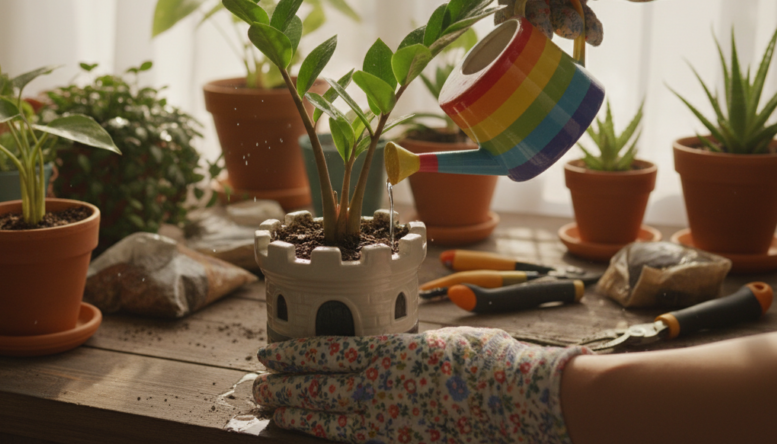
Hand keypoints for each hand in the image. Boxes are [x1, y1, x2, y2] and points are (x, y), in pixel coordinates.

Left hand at [253, 327, 591, 442]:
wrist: (518, 398)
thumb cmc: (486, 360)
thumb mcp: (439, 342)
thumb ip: (406, 350)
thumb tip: (390, 353)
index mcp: (388, 353)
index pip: (326, 352)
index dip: (293, 354)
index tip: (270, 354)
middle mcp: (380, 387)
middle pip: (318, 388)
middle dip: (283, 387)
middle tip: (258, 387)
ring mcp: (388, 421)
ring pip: (326, 419)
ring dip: (295, 413)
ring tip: (272, 409)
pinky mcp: (399, 441)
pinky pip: (352, 439)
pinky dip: (326, 434)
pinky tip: (309, 431)